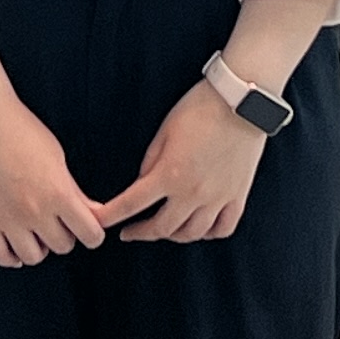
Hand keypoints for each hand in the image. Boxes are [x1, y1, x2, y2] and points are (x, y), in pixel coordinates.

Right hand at [0, 98, 112, 266]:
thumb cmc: (23, 132)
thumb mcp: (58, 159)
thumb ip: (76, 192)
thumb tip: (95, 214)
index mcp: (58, 193)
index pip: (90, 234)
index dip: (93, 233)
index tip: (89, 228)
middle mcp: (34, 211)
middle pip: (63, 246)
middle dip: (66, 235)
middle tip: (59, 221)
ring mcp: (7, 219)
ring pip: (34, 257)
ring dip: (40, 246)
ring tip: (37, 231)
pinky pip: (0, 256)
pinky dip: (11, 256)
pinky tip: (16, 244)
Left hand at [97, 83, 268, 244]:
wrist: (241, 103)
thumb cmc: (199, 110)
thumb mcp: (164, 131)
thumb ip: (150, 163)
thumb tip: (142, 185)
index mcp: (169, 174)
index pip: (131, 204)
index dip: (111, 216)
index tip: (99, 223)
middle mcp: (193, 192)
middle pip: (162, 228)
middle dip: (141, 233)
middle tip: (131, 232)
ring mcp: (217, 197)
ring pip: (192, 234)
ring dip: (173, 235)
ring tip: (165, 228)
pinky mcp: (237, 195)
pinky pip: (223, 228)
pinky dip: (208, 233)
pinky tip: (200, 227)